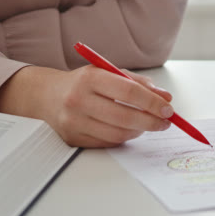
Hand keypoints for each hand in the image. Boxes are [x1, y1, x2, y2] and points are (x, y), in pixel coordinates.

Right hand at [0, 66, 173, 147]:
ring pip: (117, 133)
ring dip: (139, 130)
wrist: (46, 97)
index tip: (168, 108)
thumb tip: (164, 97)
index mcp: (89, 78)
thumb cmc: (82, 83)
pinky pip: (107, 143)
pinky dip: (124, 137)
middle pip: (124, 116)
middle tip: (166, 121)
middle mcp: (78, 100)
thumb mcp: (107, 73)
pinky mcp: (73, 139)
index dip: (152, 102)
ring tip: (148, 124)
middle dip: (151, 121)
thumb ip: (137, 83)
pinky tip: (130, 130)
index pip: (128, 91)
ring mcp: (74, 122)